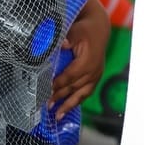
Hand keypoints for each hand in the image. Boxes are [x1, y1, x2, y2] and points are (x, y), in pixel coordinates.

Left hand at [50, 0, 110, 119]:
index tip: (44, 93)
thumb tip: (63, 44)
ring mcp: (96, 74)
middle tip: (45, 107)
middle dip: (59, 98)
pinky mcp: (96, 76)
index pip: (69, 77)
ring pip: (82, 93)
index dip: (56, 86)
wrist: (99, 28)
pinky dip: (77, 100)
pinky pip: (87, 92)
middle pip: (74, 87)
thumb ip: (67, 39)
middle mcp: (94, 70)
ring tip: (57, 116)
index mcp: (88, 61)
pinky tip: (68, 108)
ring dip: (69, 104)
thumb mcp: (75, 31)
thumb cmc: (84, 30)